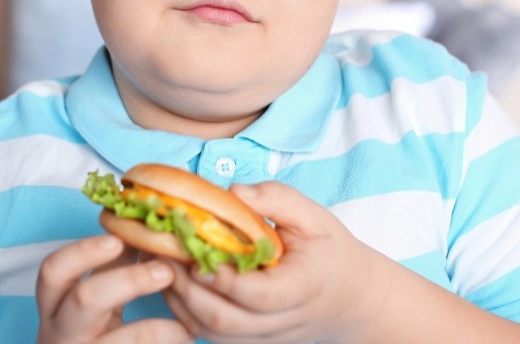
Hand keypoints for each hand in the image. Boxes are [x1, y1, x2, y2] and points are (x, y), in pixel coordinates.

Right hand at [36, 234, 192, 343]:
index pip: (54, 271)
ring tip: (187, 324)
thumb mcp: (95, 299)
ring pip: (120, 339)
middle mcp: (61, 331)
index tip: (118, 239)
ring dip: (160, 328)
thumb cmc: (91, 332)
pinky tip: (184, 337)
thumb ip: (112, 266)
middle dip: (129, 280)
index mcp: (55, 305)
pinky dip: (168, 342)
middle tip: (166, 271)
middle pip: (85, 298)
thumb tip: (145, 226)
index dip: (83, 251)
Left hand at [161, 182, 390, 343]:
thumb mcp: (314, 216)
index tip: (197, 254)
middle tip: (167, 257)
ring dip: (183, 304)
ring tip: (165, 269)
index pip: (259, 295)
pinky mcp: (255, 343)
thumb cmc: (331, 252)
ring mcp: (269, 338)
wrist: (354, 298)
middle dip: (189, 291)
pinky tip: (178, 287)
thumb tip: (234, 191)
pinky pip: (215, 339)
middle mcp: (285, 320)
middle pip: (228, 321)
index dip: (223, 279)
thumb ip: (276, 199)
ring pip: (215, 335)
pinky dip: (190, 316)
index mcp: (304, 286)